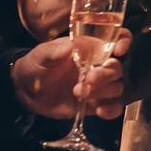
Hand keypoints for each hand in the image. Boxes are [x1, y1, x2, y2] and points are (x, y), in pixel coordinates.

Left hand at [12, 26, 131, 119]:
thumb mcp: (40, 55)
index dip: (123, 41)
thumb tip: (69, 46)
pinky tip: (101, 111)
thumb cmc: (36, 65)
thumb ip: (54, 51)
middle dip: (106, 74)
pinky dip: (111, 110)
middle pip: (117, 67)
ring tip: (79, 92)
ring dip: (103, 91)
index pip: (116, 39)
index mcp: (89, 48)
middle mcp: (98, 65)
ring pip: (116, 87)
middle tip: (88, 79)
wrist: (26, 91)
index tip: (119, 49)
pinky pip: (112, 107)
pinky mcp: (94, 104)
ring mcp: (97, 86)